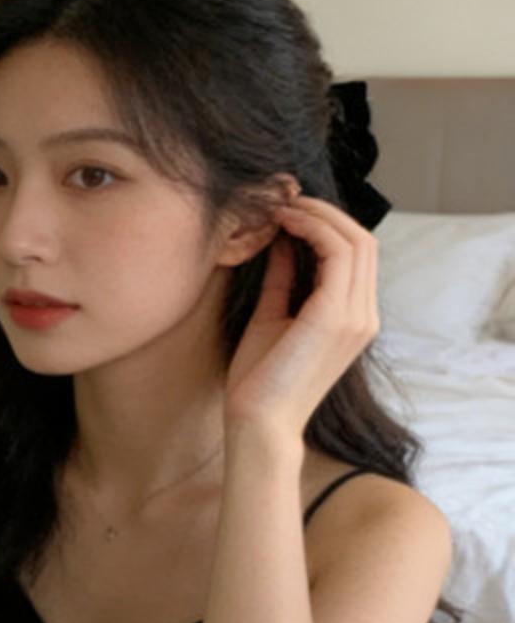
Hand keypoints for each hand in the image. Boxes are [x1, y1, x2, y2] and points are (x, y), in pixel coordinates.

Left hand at [225, 195, 378, 441]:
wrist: (258, 423)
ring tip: (280, 207)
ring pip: (355, 241)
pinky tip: (282, 226)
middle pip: (363, 241)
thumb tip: (280, 240)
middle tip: (284, 200)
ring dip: (318, 216)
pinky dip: (311, 231)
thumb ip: (282, 280)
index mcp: (354, 317)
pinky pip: (337, 255)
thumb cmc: (259, 380)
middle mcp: (364, 315)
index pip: (357, 254)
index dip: (327, 223)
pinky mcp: (335, 317)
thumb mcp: (271, 316)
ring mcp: (355, 316)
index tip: (288, 210)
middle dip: (325, 212)